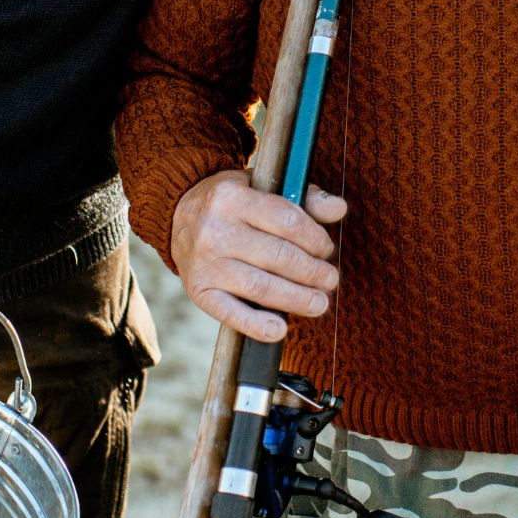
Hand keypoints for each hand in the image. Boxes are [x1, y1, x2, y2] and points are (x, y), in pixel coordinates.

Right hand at [170, 169, 345, 341]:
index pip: (286, 220)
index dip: (315, 239)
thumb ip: (303, 198)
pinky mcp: (199, 291)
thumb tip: (339, 209)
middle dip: (312, 272)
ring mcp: (206, 263)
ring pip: (260, 286)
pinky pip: (229, 313)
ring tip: (319, 303)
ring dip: (296, 298)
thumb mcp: (261, 187)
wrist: (178, 216)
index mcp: (232, 197)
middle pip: (277, 256)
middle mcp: (216, 229)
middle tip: (330, 280)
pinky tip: (279, 330)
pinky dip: (256, 325)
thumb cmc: (232, 204)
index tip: (326, 250)